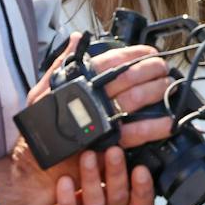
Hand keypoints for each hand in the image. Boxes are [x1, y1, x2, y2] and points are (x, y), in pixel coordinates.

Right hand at [0, 41, 174, 204]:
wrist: (34, 166)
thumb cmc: (38, 128)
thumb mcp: (42, 90)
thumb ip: (61, 63)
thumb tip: (75, 38)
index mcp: (77, 83)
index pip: (110, 60)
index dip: (133, 53)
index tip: (148, 52)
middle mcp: (90, 99)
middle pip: (128, 77)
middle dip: (151, 69)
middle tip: (164, 68)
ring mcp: (99, 121)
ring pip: (134, 100)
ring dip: (157, 91)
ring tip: (170, 86)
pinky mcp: (106, 144)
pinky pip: (135, 133)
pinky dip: (155, 127)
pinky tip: (169, 122)